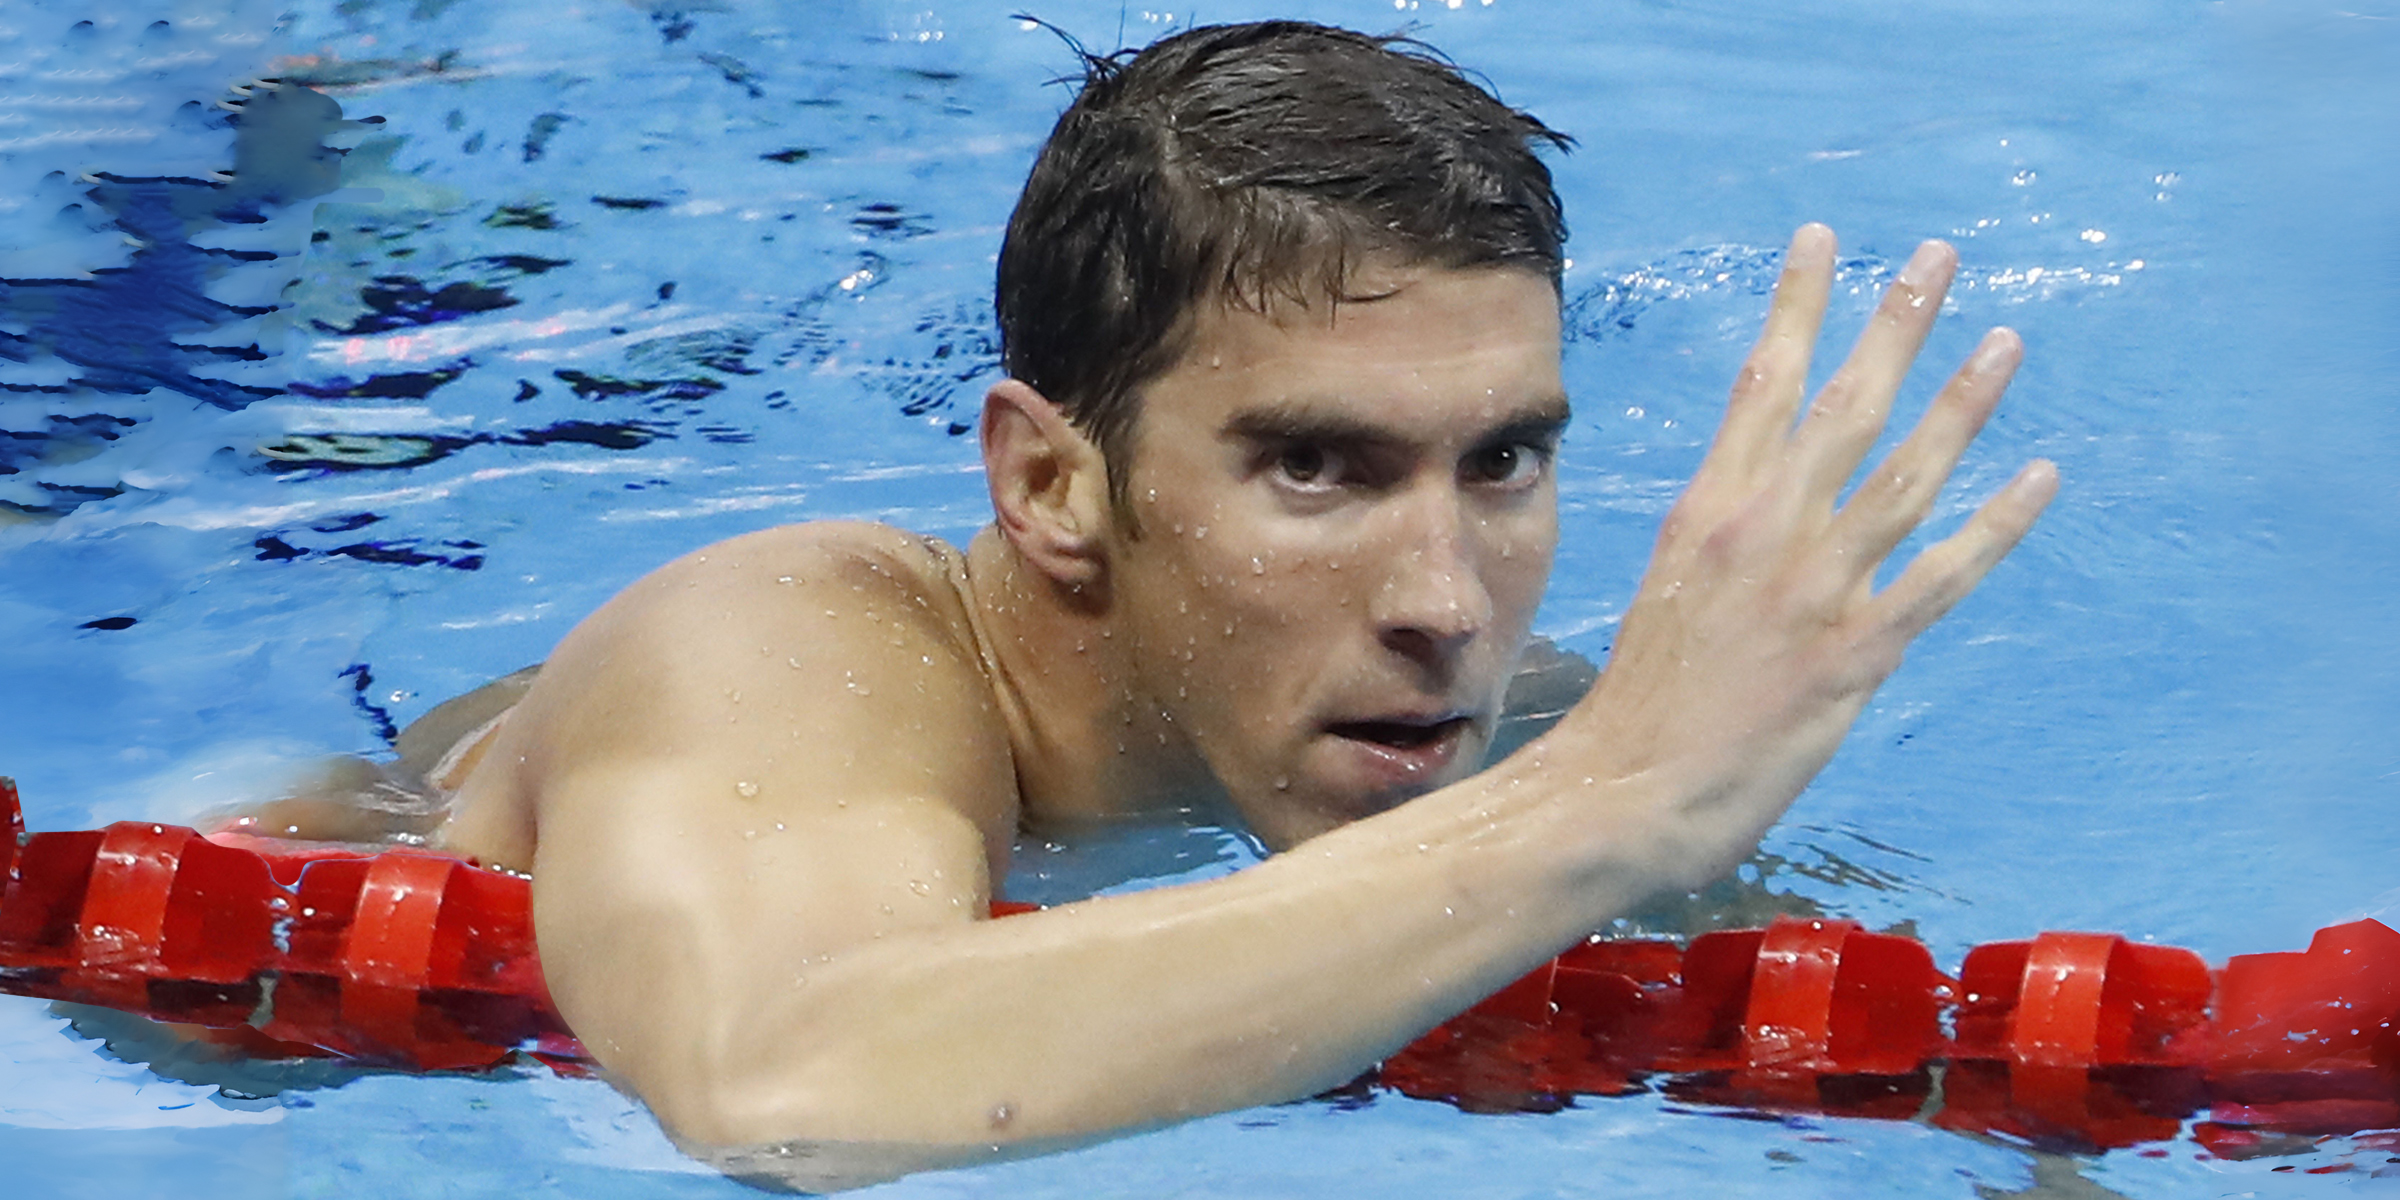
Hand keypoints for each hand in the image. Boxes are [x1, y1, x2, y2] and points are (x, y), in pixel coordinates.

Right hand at [1571, 224, 2055, 883]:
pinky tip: (2039, 478)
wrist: (1620, 789)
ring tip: (2005, 341)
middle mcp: (1763, 532)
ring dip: (1961, 404)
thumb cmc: (1637, 705)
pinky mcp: (1853, 652)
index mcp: (1707, 511)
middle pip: (1843, 405)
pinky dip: (1994, 526)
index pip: (1762, 383)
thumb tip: (1766, 510)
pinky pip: (1941, 575)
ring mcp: (1812, 588)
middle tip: (1939, 257)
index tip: (1824, 240)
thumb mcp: (1668, 592)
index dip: (1799, 307)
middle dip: (1894, 324)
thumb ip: (1725, 545)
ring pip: (1903, 473)